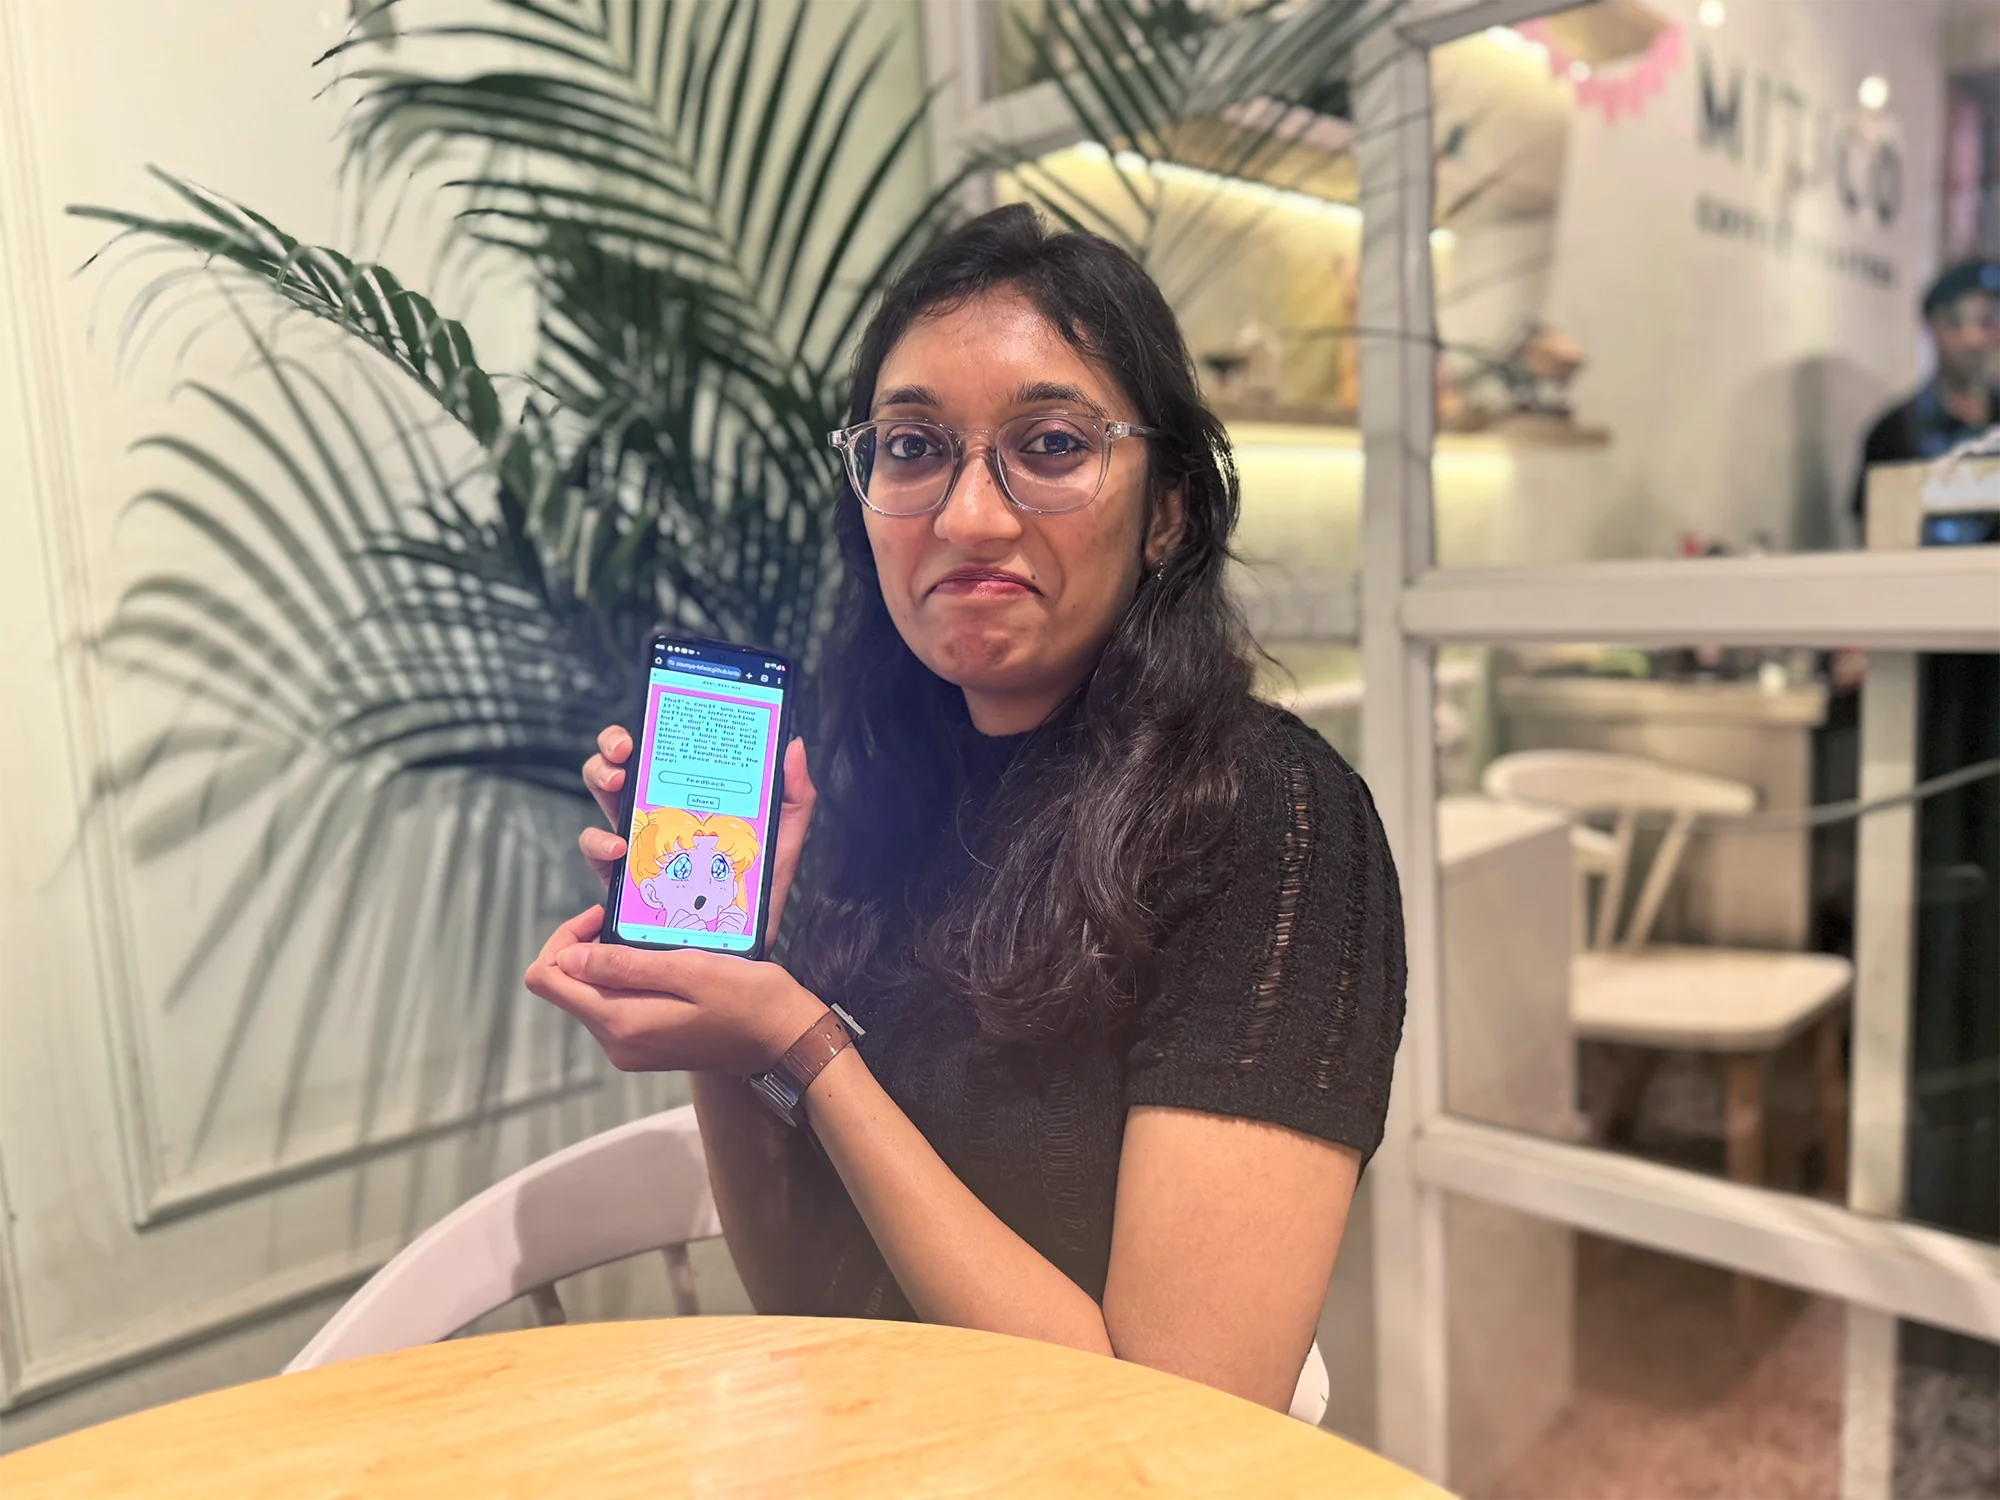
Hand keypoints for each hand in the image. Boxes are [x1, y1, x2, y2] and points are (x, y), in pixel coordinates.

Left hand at [524, 906, 828, 1073]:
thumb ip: (624, 966)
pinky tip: (660, 965)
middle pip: (565, 988)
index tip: (602, 917)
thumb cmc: (747, 997)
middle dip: (584, 949)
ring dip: (607, 964)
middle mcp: (614, 1043)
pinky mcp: (645, 1048)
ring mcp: (629, 1049)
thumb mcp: (690, 969)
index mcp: (619, 1022)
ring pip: (589, 996)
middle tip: (627, 921)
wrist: (785, 1039)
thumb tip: (566, 958)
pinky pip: (614, 1008)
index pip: (546, 979)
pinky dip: (625, 981)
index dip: (562, 940)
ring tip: (651, 941)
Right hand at [578, 728, 817, 940]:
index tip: (648, 725)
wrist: (742, 946)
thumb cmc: (758, 888)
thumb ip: (793, 795)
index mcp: (688, 797)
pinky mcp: (622, 877)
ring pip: (600, 800)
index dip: (648, 731)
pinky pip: (596, 853)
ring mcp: (636, 843)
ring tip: (618, 787)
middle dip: (612, 749)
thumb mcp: (781, 839)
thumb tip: (792, 746)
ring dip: (600, 781)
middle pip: (619, 766)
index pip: (659, 752)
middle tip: (626, 752)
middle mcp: (656, 814)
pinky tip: (620, 847)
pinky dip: (599, 844)